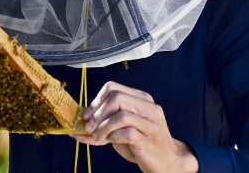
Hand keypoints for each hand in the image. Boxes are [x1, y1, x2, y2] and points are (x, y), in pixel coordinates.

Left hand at [75, 81, 197, 172]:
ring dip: (103, 127)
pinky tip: (110, 142)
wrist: (167, 161)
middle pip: (117, 97)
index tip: (87, 115)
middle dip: (98, 113)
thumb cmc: (143, 143)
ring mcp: (151, 123)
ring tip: (97, 138)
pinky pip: (127, 133)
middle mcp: (148, 107)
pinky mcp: (149, 140)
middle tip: (89, 127)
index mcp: (142, 99)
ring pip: (121, 115)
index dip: (96, 100)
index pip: (113, 87)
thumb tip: (81, 122)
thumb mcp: (124, 127)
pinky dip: (113, 137)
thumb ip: (107, 121)